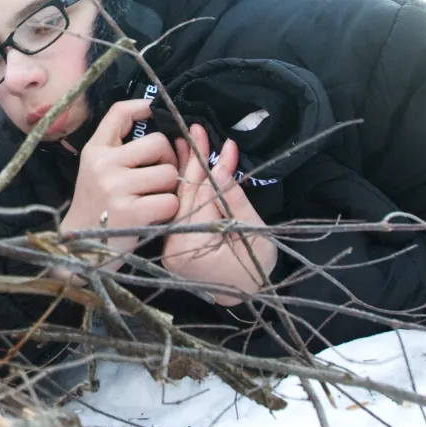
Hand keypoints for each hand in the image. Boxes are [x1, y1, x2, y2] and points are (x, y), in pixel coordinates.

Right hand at [60, 100, 180, 272]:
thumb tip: (147, 110)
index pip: (119, 113)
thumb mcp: (96, 168)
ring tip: (151, 199)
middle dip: (166, 161)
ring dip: (168, 189)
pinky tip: (151, 216)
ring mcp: (116, 187)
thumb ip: (118, 144)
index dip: (141, 107)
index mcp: (94, 150)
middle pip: (159, 144)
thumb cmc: (96, 204)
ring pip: (169, 174)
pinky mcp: (131, 211)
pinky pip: (170, 201)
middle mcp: (103, 164)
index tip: (150, 111)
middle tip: (156, 177)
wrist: (78, 246)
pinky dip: (167, 211)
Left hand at [166, 124, 274, 305]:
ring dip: (184, 169)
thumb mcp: (254, 233)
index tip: (215, 142)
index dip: (207, 168)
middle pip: (184, 195)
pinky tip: (184, 163)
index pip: (199, 199)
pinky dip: (185, 186)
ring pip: (179, 199)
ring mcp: (169, 242)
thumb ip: (234, 201)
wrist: (245, 295)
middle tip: (196, 131)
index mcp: (191, 247)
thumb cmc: (256, 268)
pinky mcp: (172, 239)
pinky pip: (179, 207)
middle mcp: (173, 245)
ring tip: (186, 140)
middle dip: (192, 162)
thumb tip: (220, 168)